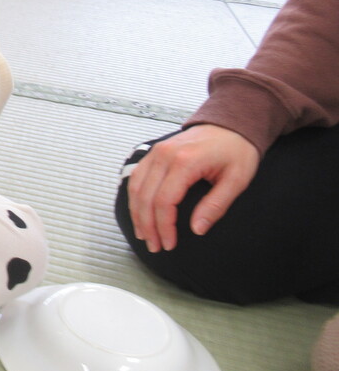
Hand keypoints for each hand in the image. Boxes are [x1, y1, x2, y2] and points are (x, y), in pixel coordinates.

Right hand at [127, 124, 259, 252]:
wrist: (230, 124)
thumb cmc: (236, 150)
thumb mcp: (236, 180)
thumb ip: (216, 205)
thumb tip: (197, 229)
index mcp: (185, 161)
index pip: (164, 201)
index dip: (164, 226)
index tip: (169, 244)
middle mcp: (164, 155)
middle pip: (145, 196)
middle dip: (147, 225)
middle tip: (154, 246)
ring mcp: (156, 151)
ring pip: (136, 187)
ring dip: (137, 213)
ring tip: (143, 234)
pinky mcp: (154, 152)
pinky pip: (136, 177)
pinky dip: (134, 197)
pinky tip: (138, 212)